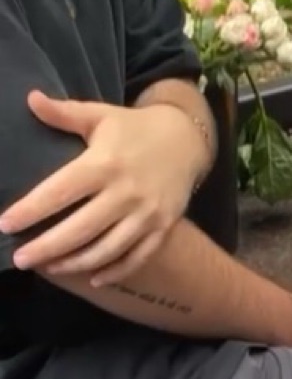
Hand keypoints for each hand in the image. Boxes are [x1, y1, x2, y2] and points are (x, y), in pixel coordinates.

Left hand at [0, 92, 203, 283]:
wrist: (187, 141)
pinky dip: (115, 271)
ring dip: (75, 263)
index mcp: (105, 163)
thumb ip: (64, 113)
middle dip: (47, 248)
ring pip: (107, 249)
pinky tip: (92, 279)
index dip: (31, 210)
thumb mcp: (100, 115)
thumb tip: (30, 98)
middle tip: (20, 259)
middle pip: (81, 229)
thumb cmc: (133, 128)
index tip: (5, 224)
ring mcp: (147, 213)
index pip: (60, 191)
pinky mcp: (163, 227)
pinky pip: (137, 257)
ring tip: (48, 267)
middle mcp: (127, 192)